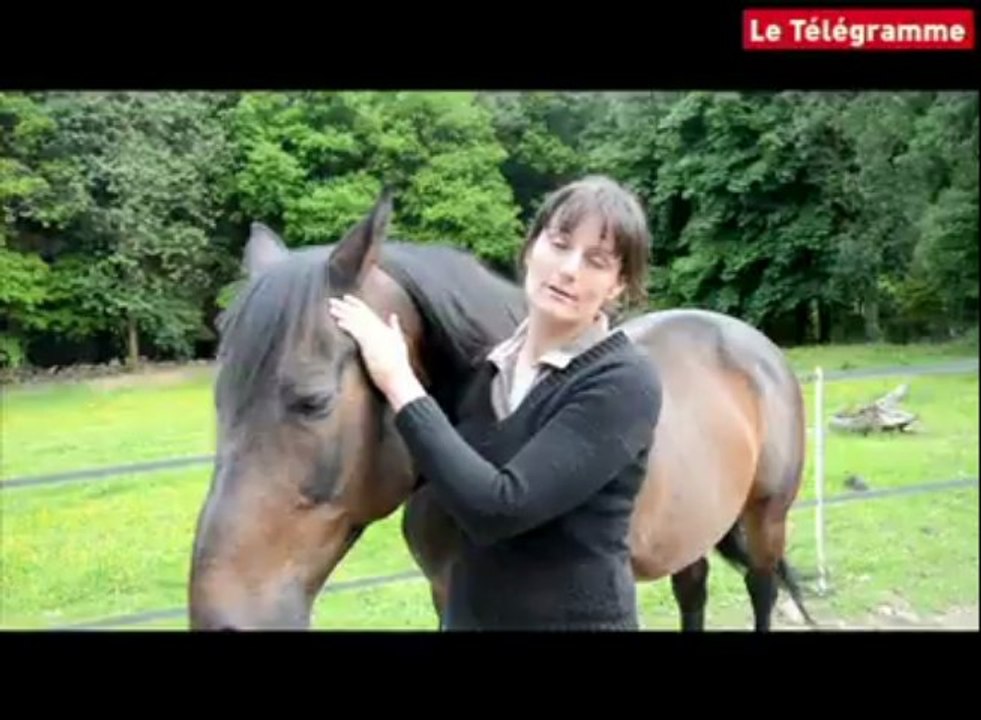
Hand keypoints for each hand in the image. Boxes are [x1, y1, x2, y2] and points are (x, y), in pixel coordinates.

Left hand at [328, 294, 423, 408]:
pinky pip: (356, 333)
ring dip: (342, 314)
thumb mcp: (399, 340)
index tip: (346, 297)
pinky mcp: (369, 345)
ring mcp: (373, 336)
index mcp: (383, 328)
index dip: (356, 303)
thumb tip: (393, 316)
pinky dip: (347, 326)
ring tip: (331, 309)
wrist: (398, 375)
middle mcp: (377, 329)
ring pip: (355, 321)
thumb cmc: (399, 362)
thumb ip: (395, 327)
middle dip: (345, 306)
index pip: (367, 312)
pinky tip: (338, 322)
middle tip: (332, 300)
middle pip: (358, 314)